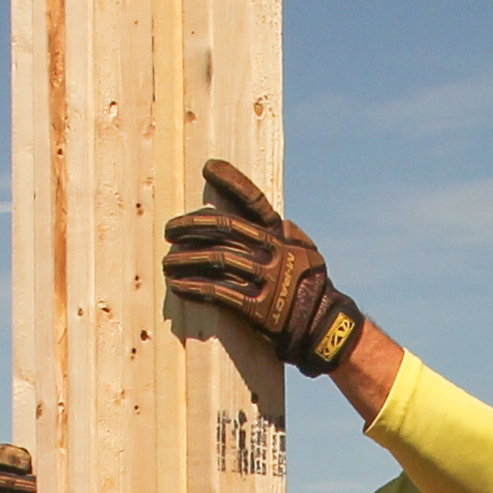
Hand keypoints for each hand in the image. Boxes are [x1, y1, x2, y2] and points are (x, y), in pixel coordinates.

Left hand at [159, 158, 364, 374]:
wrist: (325, 325)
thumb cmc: (306, 286)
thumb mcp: (302, 251)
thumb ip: (279, 234)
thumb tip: (255, 215)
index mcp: (283, 235)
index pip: (254, 201)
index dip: (232, 181)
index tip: (208, 168)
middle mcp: (275, 251)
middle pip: (224, 229)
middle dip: (191, 227)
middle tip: (169, 230)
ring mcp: (268, 279)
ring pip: (217, 260)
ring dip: (186, 260)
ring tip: (167, 262)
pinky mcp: (260, 308)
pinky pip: (219, 293)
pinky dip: (195, 288)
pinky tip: (178, 286)